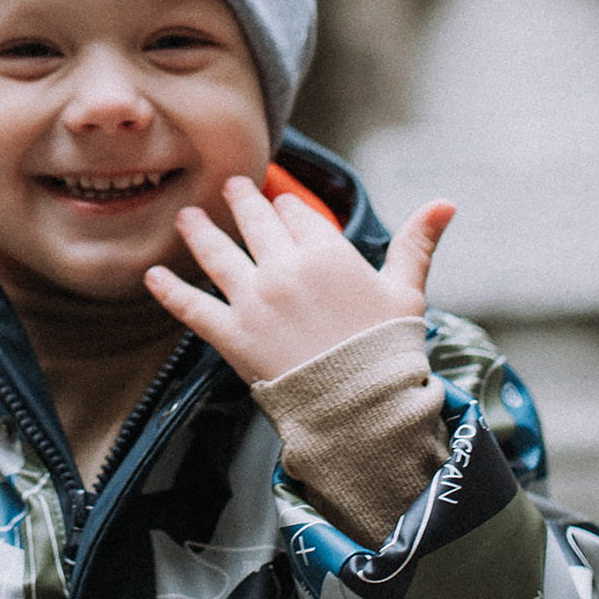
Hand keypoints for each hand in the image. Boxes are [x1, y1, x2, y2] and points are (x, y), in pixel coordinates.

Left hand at [146, 181, 454, 386]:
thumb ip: (417, 243)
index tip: (280, 204)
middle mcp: (284, 268)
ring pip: (217, 254)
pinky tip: (151, 277)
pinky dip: (168, 291)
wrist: (361, 409)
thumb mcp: (406, 291)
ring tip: (185, 218)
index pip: (298, 216)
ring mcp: (253, 301)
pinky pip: (191, 307)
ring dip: (197, 232)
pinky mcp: (230, 335)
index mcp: (327, 253)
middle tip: (229, 188)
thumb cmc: (388, 350)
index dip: (287, 208)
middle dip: (241, 202)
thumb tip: (448, 201)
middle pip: (255, 223)